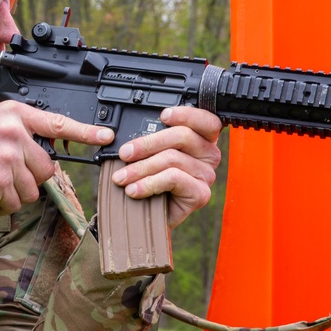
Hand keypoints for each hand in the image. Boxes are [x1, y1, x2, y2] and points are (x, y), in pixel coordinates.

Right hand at [0, 100, 113, 212]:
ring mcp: (6, 157)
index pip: (57, 123)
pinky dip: (3, 204)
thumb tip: (48, 148)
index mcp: (13, 114)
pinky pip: (16, 203)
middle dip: (29, 176)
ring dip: (15, 192)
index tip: (105, 136)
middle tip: (3, 171)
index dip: (85, 132)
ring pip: (32, 188)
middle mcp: (13, 133)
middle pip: (46, 167)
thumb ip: (19, 130)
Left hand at [111, 106, 221, 227]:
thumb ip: (151, 138)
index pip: (204, 120)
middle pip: (182, 136)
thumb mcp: (149, 154)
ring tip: (121, 178)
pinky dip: (149, 183)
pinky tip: (134, 190)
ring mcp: (206, 175)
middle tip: (124, 154)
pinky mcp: (200, 194)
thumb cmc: (148, 180)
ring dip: (140, 168)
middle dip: (147, 144)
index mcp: (200, 139)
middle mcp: (208, 155)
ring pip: (172, 159)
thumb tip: (132, 132)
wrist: (146, 215)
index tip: (162, 116)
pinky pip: (173, 179)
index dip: (186, 114)